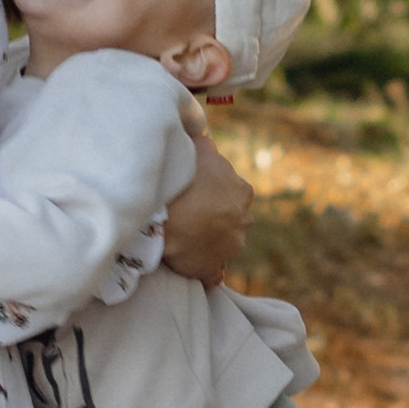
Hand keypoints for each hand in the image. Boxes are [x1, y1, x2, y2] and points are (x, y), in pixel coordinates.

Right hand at [160, 129, 251, 284]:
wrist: (165, 216)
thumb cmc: (183, 178)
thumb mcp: (198, 150)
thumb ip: (204, 143)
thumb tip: (204, 134)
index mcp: (242, 192)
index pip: (231, 190)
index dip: (212, 190)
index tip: (194, 192)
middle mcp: (243, 221)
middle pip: (229, 218)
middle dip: (213, 217)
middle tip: (186, 213)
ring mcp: (230, 248)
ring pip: (221, 244)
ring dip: (207, 241)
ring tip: (183, 236)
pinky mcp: (212, 270)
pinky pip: (211, 273)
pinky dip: (204, 269)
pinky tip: (189, 261)